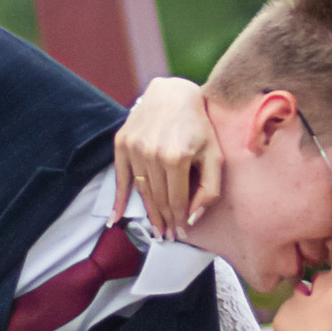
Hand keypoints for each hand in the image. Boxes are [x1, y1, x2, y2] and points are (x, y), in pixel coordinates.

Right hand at [113, 75, 216, 239]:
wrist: (172, 94)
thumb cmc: (198, 126)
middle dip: (164, 220)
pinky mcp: (122, 142)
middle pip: (158, 199)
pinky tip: (116, 218)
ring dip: (147, 213)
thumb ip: (210, 188)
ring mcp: (135, 148)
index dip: (179, 219)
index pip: (176, 200)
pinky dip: (118, 199)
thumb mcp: (215, 155)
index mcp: (178, 158)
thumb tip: (193, 217)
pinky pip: (120, 177)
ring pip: (142, 191)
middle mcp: (153, 154)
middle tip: (166, 236)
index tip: (181, 233)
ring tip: (154, 229)